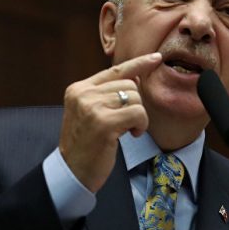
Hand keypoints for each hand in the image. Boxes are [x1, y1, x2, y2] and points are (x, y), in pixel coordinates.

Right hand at [59, 52, 162, 192]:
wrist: (72, 171)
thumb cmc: (85, 145)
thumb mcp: (90, 113)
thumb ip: (107, 94)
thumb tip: (135, 78)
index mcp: (78, 89)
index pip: (114, 70)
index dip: (138, 64)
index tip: (156, 58)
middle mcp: (83, 94)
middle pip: (129, 85)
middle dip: (135, 105)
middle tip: (125, 124)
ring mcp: (92, 107)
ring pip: (135, 98)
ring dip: (138, 117)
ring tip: (126, 131)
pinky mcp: (104, 123)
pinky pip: (138, 113)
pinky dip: (141, 125)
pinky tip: (130, 135)